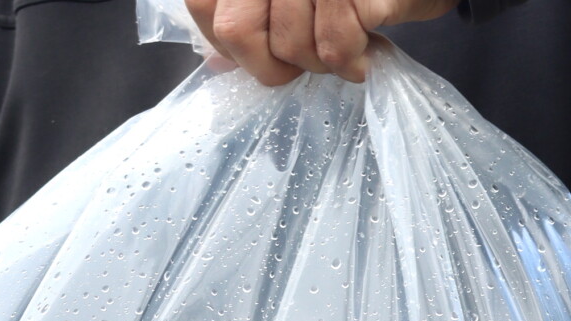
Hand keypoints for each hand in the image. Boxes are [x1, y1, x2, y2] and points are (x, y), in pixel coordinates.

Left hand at [187, 0, 457, 84]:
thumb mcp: (293, 0)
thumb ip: (251, 18)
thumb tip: (218, 61)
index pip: (206, 6)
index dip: (231, 44)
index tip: (265, 52)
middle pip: (236, 29)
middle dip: (270, 65)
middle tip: (303, 63)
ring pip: (289, 43)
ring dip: (320, 61)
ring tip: (343, 46)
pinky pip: (335, 46)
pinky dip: (351, 59)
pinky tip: (365, 50)